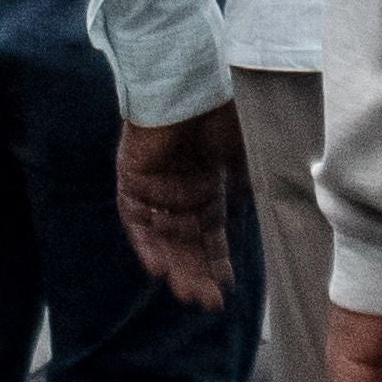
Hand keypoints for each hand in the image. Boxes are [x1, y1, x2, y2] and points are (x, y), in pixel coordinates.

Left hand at [110, 104, 244, 309]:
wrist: (190, 78)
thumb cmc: (222, 110)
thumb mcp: (245, 155)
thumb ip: (246, 188)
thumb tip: (249, 220)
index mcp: (209, 183)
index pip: (211, 233)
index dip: (217, 260)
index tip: (227, 289)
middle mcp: (181, 189)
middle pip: (186, 241)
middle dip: (197, 271)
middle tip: (208, 303)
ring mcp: (156, 185)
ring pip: (163, 236)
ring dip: (175, 264)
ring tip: (189, 293)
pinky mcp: (132, 176)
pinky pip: (135, 218)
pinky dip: (145, 242)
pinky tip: (157, 268)